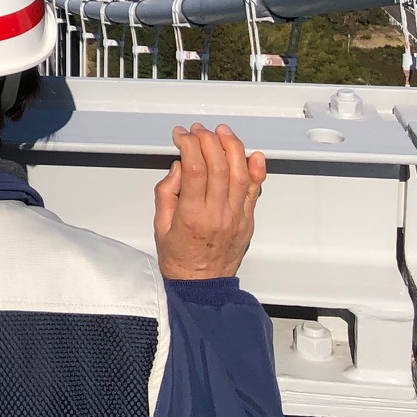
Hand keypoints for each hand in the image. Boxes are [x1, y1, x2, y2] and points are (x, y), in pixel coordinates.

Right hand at [154, 122, 265, 280]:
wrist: (201, 285)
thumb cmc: (179, 258)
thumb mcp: (160, 225)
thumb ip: (167, 193)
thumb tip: (178, 168)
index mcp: (192, 215)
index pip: (194, 168)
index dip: (188, 144)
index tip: (180, 135)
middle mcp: (218, 214)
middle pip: (219, 166)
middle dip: (208, 140)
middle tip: (198, 131)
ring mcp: (237, 217)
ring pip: (240, 174)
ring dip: (232, 147)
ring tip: (222, 132)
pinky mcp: (248, 220)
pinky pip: (255, 191)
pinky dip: (256, 170)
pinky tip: (253, 155)